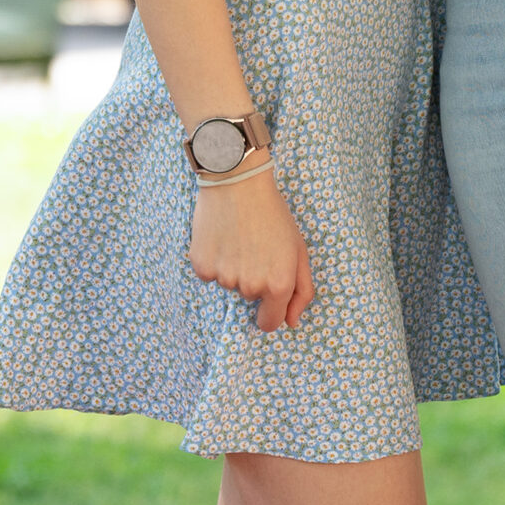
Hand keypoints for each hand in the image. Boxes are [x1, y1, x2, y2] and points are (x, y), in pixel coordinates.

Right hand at [188, 165, 314, 329]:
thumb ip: (302, 290)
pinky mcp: (202, 266)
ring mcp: (224, 277)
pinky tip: (220, 236)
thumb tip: (292, 322)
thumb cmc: (272, 213)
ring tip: (238, 236)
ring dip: (233, 267)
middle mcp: (251, 286)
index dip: (270, 311)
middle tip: (255, 246)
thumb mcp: (298, 249)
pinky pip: (209, 274)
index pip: (270, 323)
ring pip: (229, 283)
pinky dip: (214, 259)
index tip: (267, 295)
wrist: (237, 181)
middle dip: (253, 278)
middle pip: (249, 298)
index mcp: (279, 284)